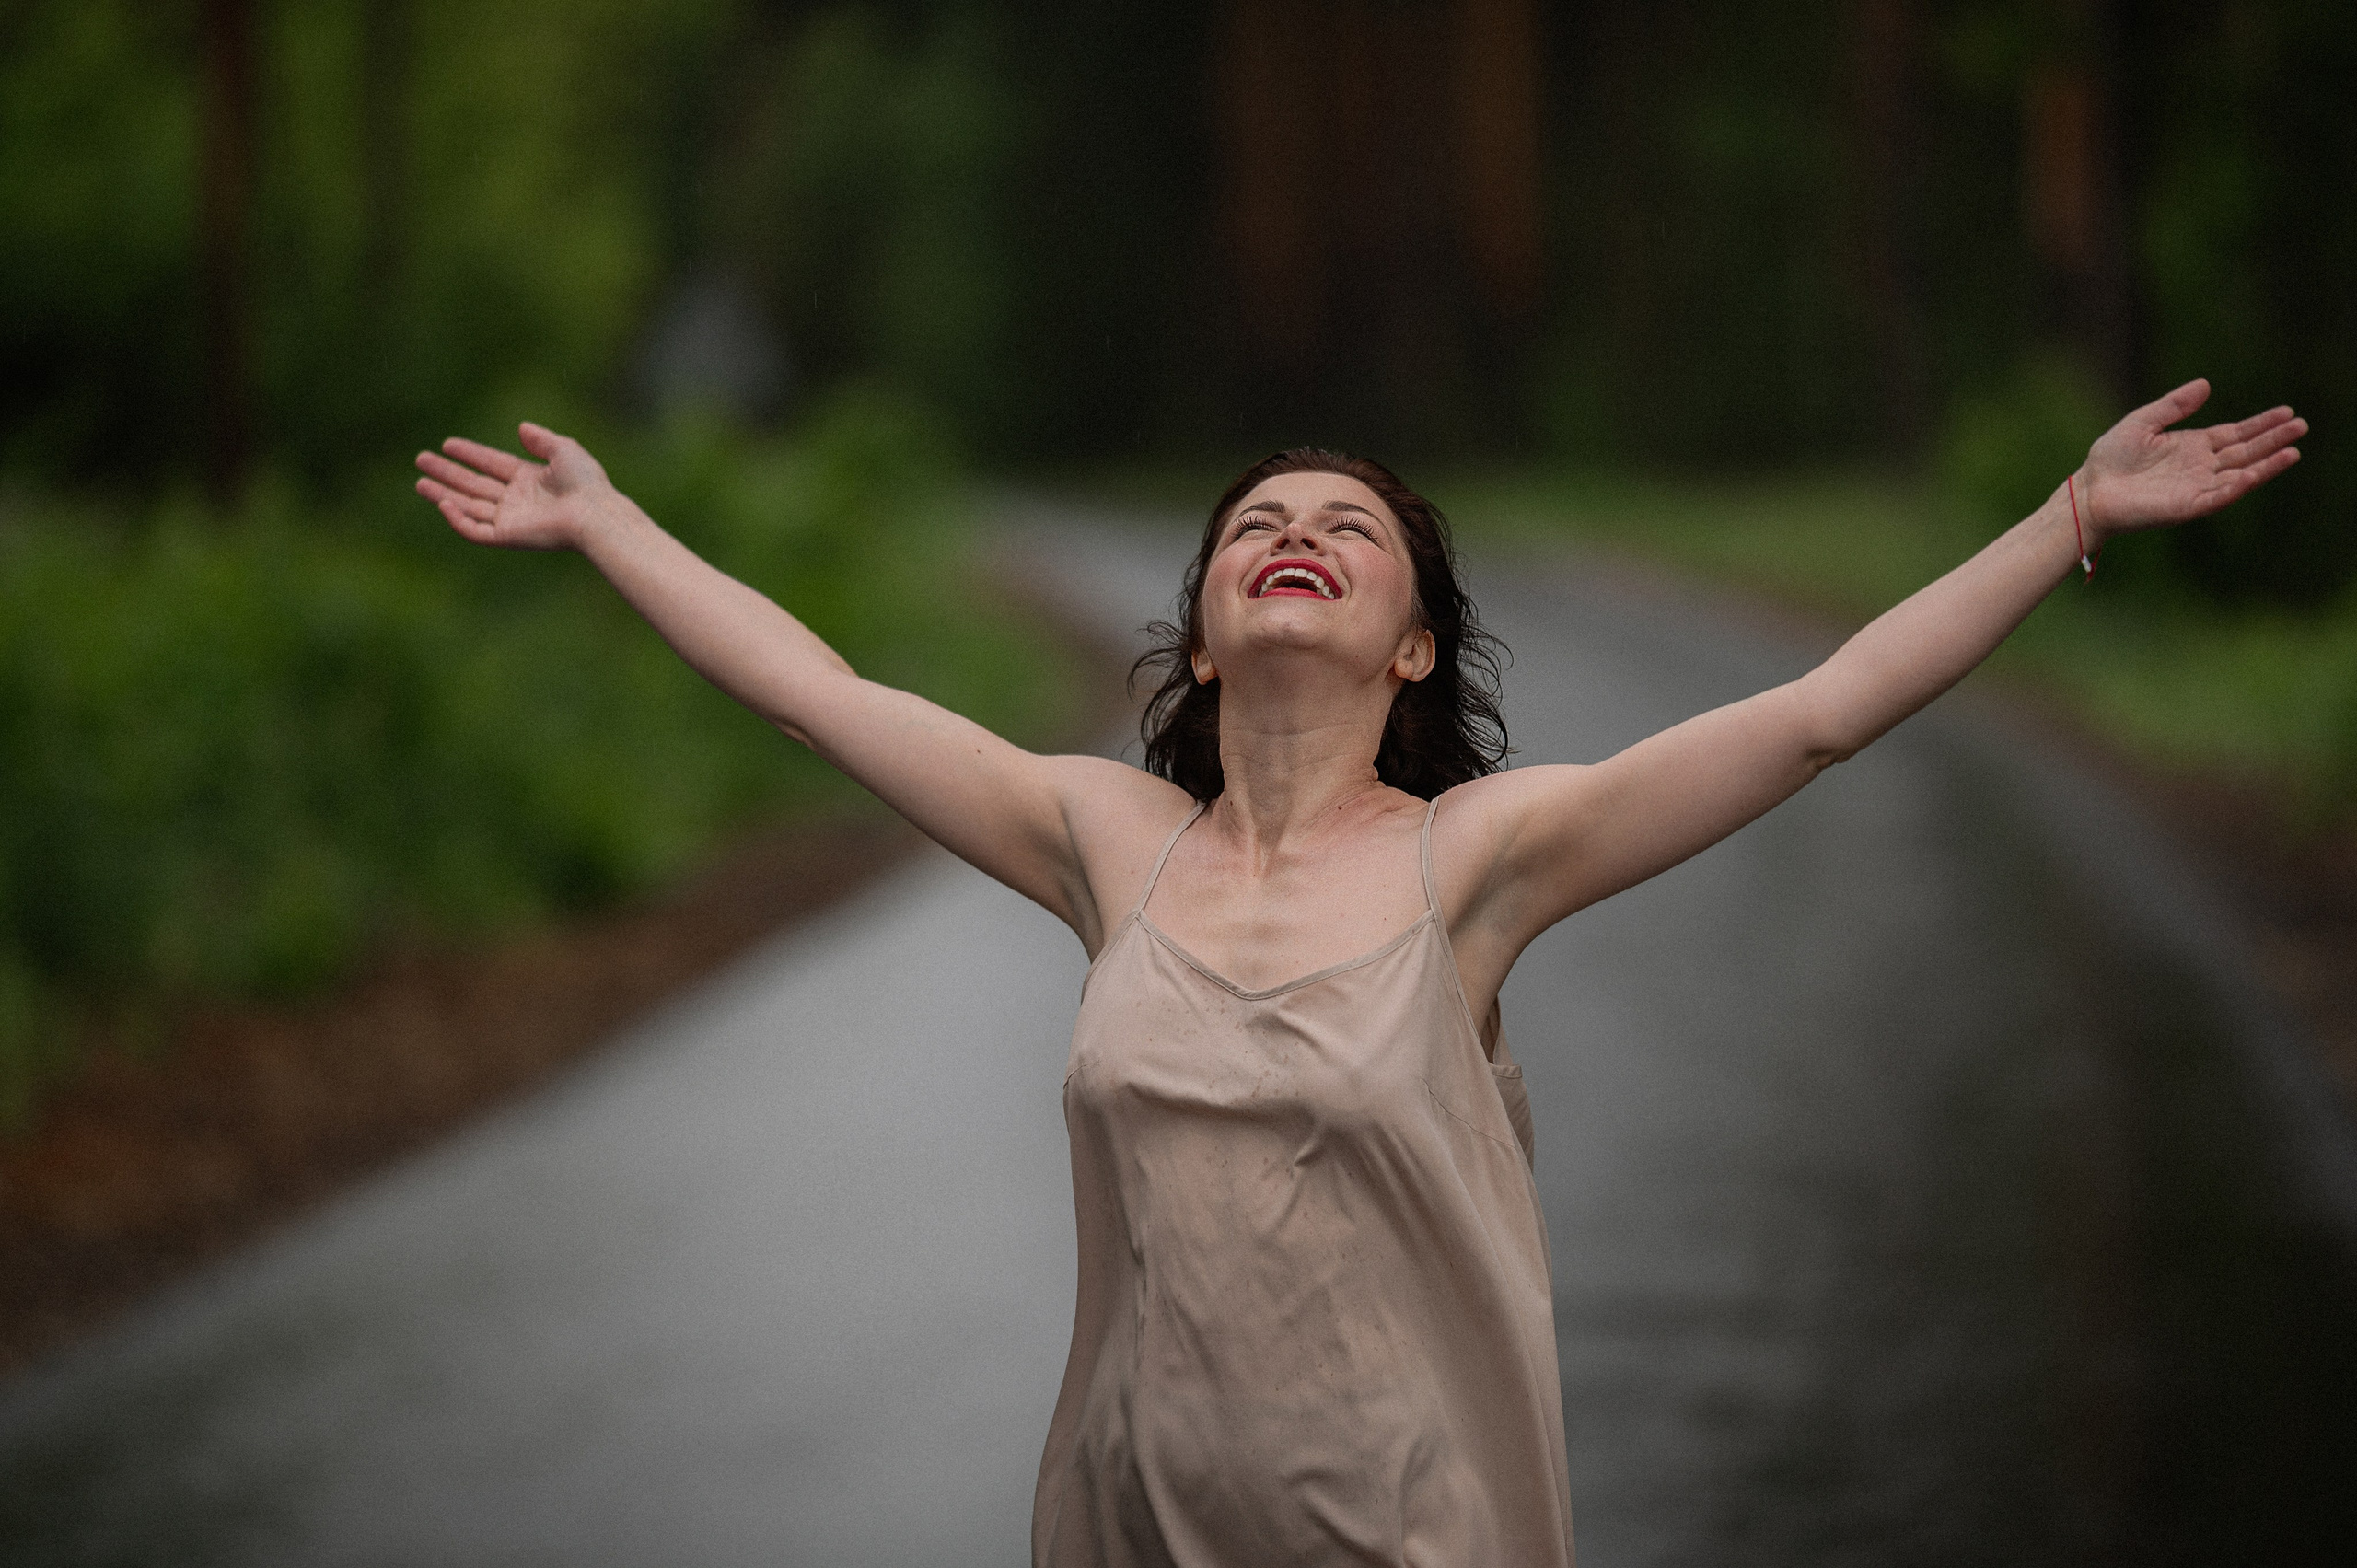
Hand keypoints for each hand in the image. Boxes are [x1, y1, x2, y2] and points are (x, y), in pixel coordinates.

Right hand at [414, 422, 621, 550]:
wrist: (594, 513)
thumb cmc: (586, 483)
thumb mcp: (564, 450)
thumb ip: (542, 439)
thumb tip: (522, 428)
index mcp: (530, 479)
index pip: (492, 464)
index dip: (470, 454)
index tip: (447, 444)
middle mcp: (518, 500)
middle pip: (474, 485)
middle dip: (448, 473)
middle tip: (421, 460)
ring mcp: (511, 519)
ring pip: (469, 507)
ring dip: (444, 494)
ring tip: (420, 481)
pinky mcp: (508, 536)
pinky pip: (475, 531)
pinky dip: (458, 519)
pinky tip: (444, 503)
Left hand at [2077, 379, 2305, 545]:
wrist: (2090, 491)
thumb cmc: (2111, 458)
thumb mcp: (2143, 422)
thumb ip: (2174, 405)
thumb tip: (2206, 384)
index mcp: (2192, 446)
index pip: (2235, 434)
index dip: (2260, 424)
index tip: (2286, 412)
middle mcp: (2200, 467)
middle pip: (2245, 452)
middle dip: (2273, 440)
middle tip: (2301, 426)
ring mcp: (2196, 487)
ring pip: (2239, 474)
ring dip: (2266, 465)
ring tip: (2293, 451)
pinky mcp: (2186, 506)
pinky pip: (2217, 495)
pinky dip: (2236, 486)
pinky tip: (2254, 474)